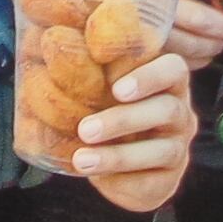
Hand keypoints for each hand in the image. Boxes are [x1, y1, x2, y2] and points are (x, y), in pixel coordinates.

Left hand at [72, 49, 195, 210]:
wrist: (117, 167)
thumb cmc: (105, 115)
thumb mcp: (98, 91)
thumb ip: (86, 70)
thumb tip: (43, 40)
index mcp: (165, 83)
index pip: (174, 69)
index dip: (150, 77)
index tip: (117, 89)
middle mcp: (179, 112)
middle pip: (168, 109)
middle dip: (124, 119)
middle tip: (86, 130)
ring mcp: (178, 146)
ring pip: (163, 150)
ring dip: (119, 155)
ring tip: (82, 160)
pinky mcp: (170, 179)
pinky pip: (154, 181)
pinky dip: (123, 180)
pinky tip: (97, 178)